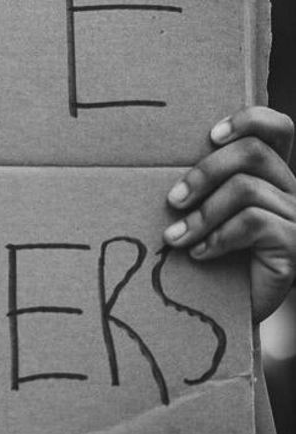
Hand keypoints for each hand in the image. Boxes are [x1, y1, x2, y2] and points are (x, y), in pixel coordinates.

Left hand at [163, 106, 295, 322]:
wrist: (230, 313)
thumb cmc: (214, 261)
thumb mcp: (206, 215)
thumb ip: (202, 187)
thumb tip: (151, 164)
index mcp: (272, 175)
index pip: (277, 128)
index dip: (248, 120)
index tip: (210, 135)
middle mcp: (291, 190)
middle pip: (253, 152)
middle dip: (205, 172)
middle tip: (173, 200)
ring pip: (246, 189)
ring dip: (202, 214)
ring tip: (175, 237)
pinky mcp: (293, 243)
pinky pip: (253, 223)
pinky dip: (218, 237)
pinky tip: (200, 254)